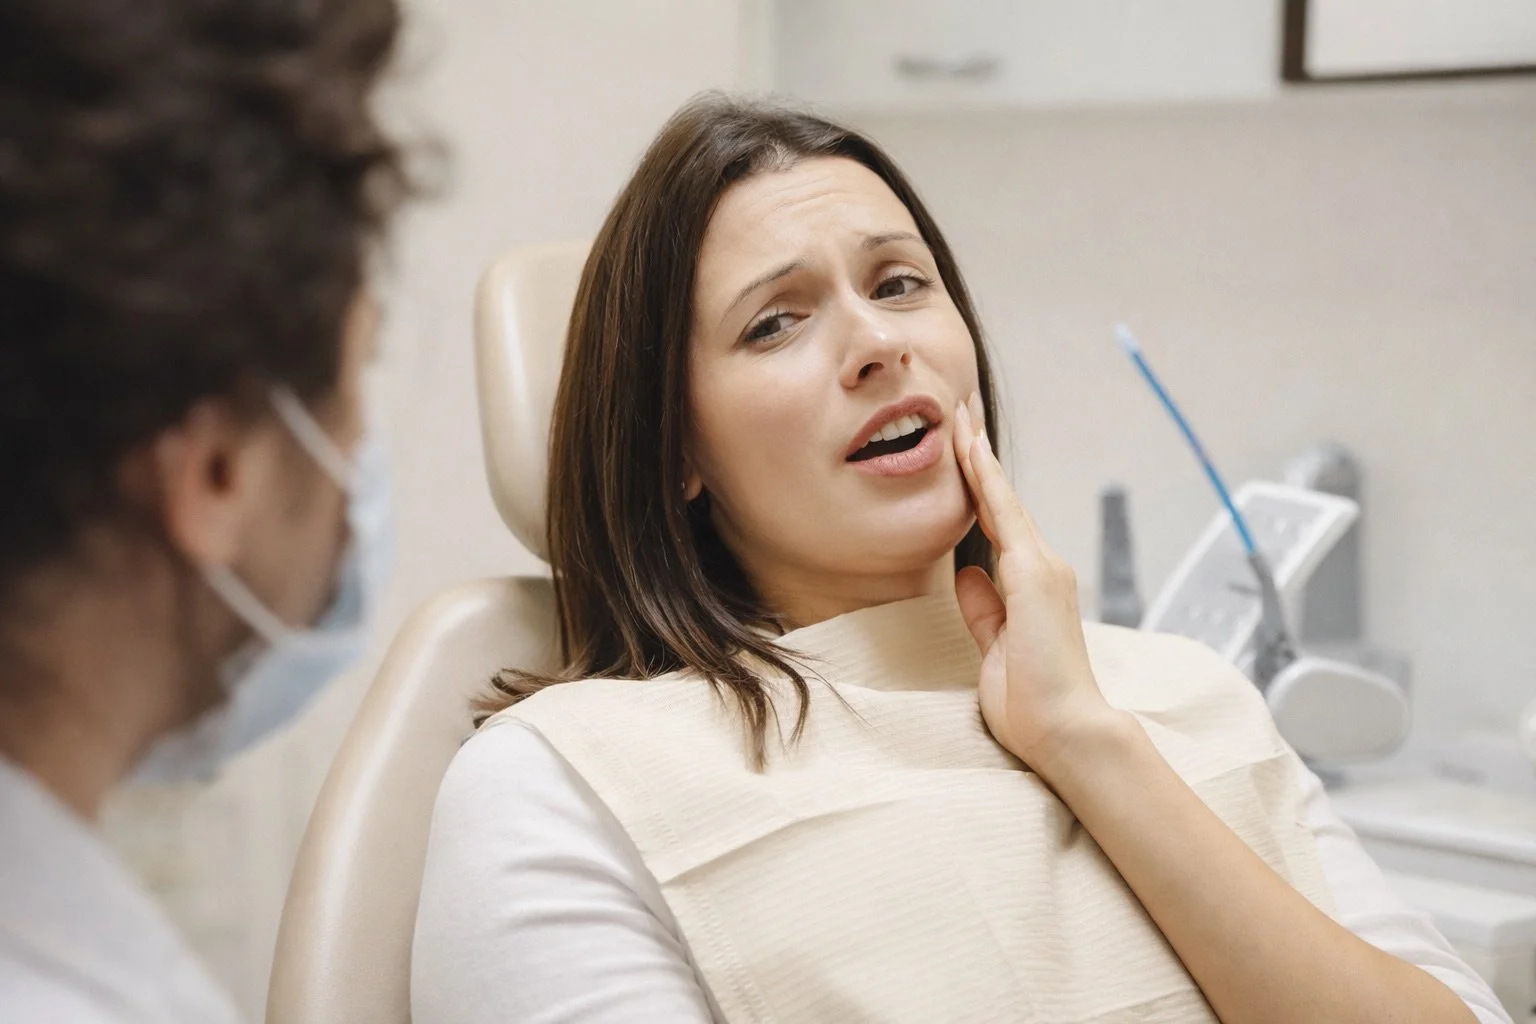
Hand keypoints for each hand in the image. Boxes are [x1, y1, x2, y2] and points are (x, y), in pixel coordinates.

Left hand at [951, 392, 1124, 777]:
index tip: (963, 449)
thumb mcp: (995, 648)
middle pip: (1002, 501)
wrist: (1066, 730)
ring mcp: (1042, 568)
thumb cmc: (1032, 702)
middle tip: (959, 412)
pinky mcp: (1034, 575)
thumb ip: (984, 610)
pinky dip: (986, 481)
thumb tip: (967, 576)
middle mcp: (1042, 568)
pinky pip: (1003, 516)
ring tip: (959, 415)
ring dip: (980, 456)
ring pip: (1003, 500)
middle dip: (979, 456)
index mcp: (1031, 586)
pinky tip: (970, 450)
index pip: (997, 526)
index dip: (980, 486)